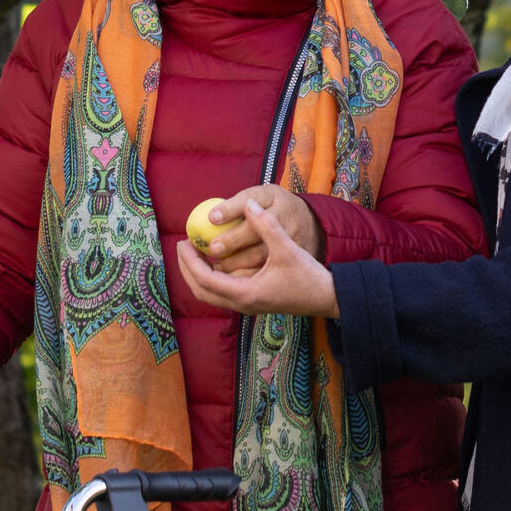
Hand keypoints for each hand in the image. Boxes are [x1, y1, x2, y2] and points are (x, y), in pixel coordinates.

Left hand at [177, 198, 338, 319]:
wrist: (327, 298)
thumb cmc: (308, 276)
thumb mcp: (287, 248)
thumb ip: (266, 226)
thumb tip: (249, 204)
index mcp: (245, 293)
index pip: (205, 279)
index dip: (190, 261)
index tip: (184, 242)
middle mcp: (241, 304)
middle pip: (201, 291)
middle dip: (187, 269)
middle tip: (183, 247)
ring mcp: (247, 306)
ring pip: (211, 294)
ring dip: (199, 275)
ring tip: (195, 253)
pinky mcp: (253, 303)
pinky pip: (222, 293)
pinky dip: (213, 279)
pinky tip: (217, 262)